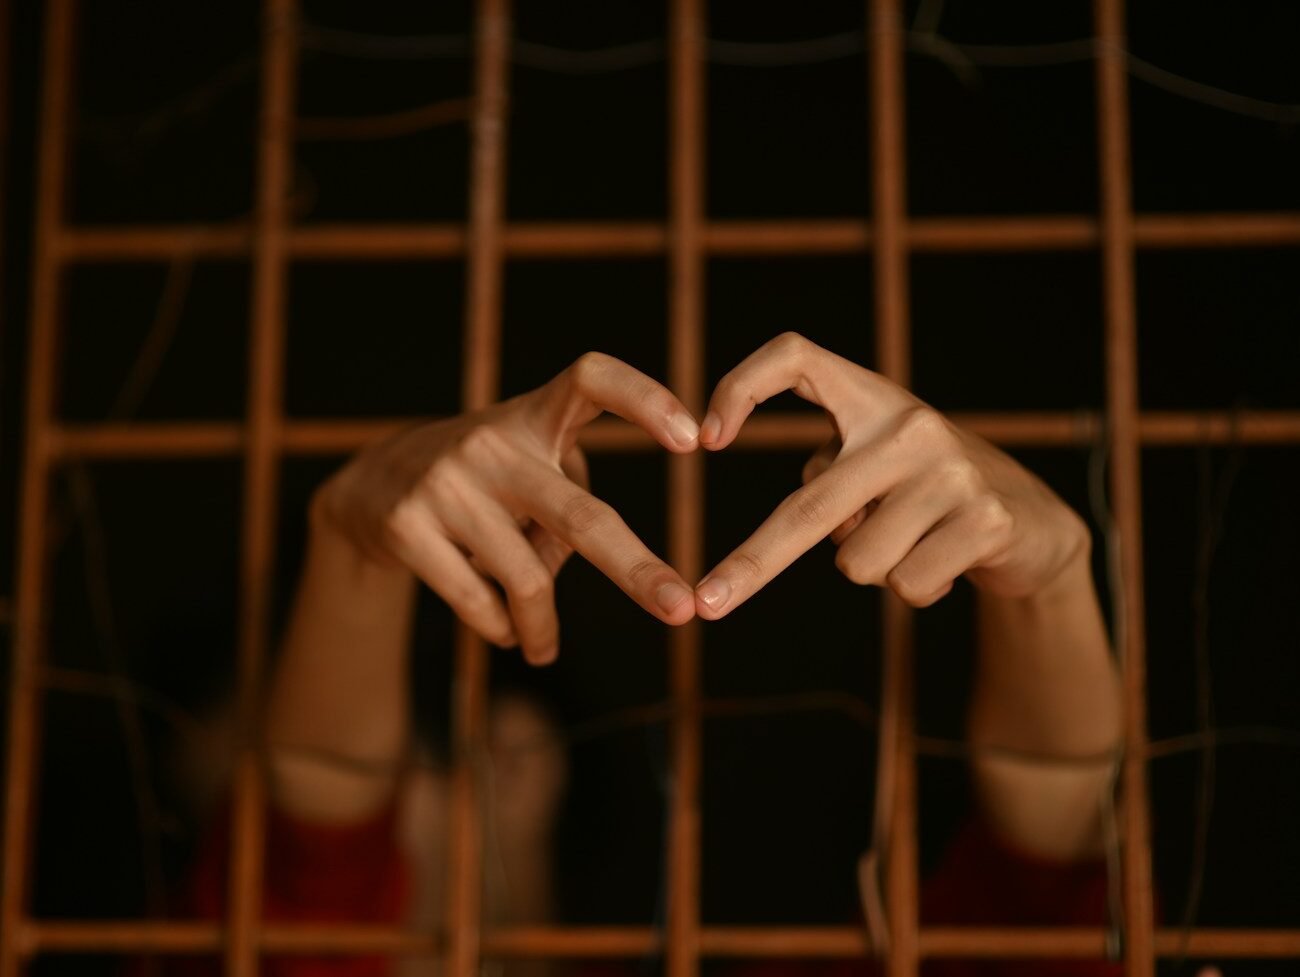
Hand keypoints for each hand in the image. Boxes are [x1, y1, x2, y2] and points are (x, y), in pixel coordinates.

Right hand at [315, 353, 700, 663]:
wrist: (369, 488)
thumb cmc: (482, 483)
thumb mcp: (526, 472)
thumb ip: (572, 509)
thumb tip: (606, 570)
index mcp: (532, 417)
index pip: (592, 378)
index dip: (645, 400)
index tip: (694, 442)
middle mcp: (492, 441)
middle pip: (580, 516)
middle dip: (637, 570)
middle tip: (682, 612)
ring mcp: (446, 482)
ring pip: (528, 578)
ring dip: (544, 626)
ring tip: (545, 647)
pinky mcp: (406, 525)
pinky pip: (480, 602)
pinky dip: (503, 628)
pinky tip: (505, 632)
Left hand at [693, 333, 1088, 618]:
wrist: (1031, 519)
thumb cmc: (923, 493)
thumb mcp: (873, 467)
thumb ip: (827, 482)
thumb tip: (773, 545)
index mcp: (871, 398)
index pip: (795, 356)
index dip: (743, 385)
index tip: (706, 439)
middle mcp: (910, 424)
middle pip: (810, 506)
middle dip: (752, 563)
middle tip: (710, 602)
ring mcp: (952, 471)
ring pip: (857, 562)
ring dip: (872, 571)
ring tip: (912, 542)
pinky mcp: (986, 519)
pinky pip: (906, 585)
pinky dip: (916, 590)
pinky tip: (947, 561)